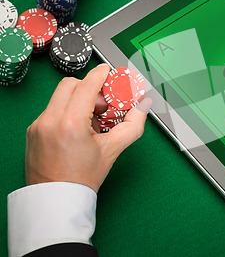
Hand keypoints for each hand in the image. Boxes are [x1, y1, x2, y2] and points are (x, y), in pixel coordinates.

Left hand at [25, 64, 151, 191]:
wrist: (57, 201)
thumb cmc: (82, 179)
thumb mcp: (113, 149)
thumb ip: (133, 124)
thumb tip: (143, 105)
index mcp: (70, 123)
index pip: (86, 85)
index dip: (100, 75)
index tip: (108, 72)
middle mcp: (50, 120)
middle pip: (70, 85)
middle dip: (89, 88)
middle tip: (103, 105)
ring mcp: (38, 125)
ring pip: (60, 97)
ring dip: (78, 100)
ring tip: (91, 122)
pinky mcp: (32, 131)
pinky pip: (52, 110)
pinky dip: (67, 112)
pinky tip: (78, 131)